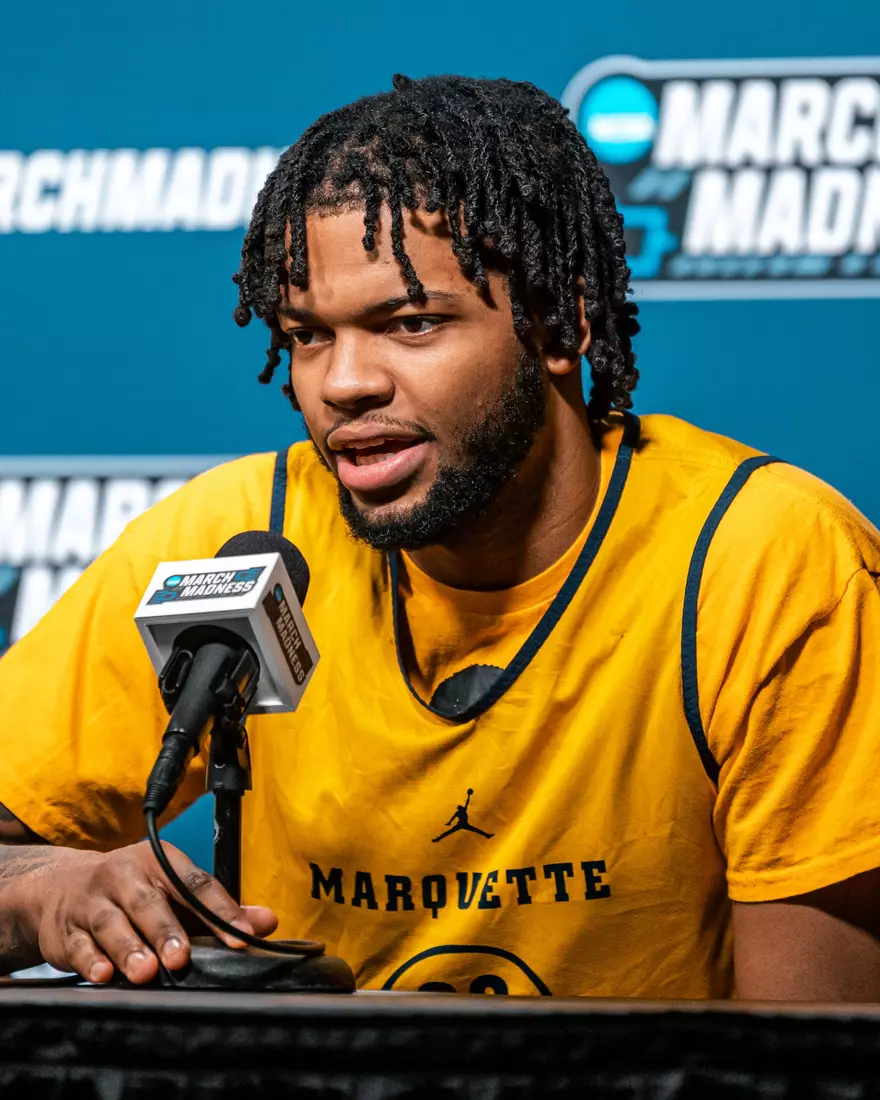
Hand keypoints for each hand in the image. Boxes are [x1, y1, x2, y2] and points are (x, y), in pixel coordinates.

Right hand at [32, 840, 277, 983]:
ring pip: (112, 924)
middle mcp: (125, 875)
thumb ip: (218, 909)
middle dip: (166, 930)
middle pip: (149, 902)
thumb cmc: (131, 893)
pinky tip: (103, 975)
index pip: (196, 883)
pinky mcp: (66, 930)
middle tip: (181, 958)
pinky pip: (79, 946)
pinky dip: (91, 961)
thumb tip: (267, 922)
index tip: (241, 937)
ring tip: (146, 971)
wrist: (59, 887)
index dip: (221, 910)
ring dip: (129, 949)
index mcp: (160, 862)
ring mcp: (93, 901)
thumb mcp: (174, 892)